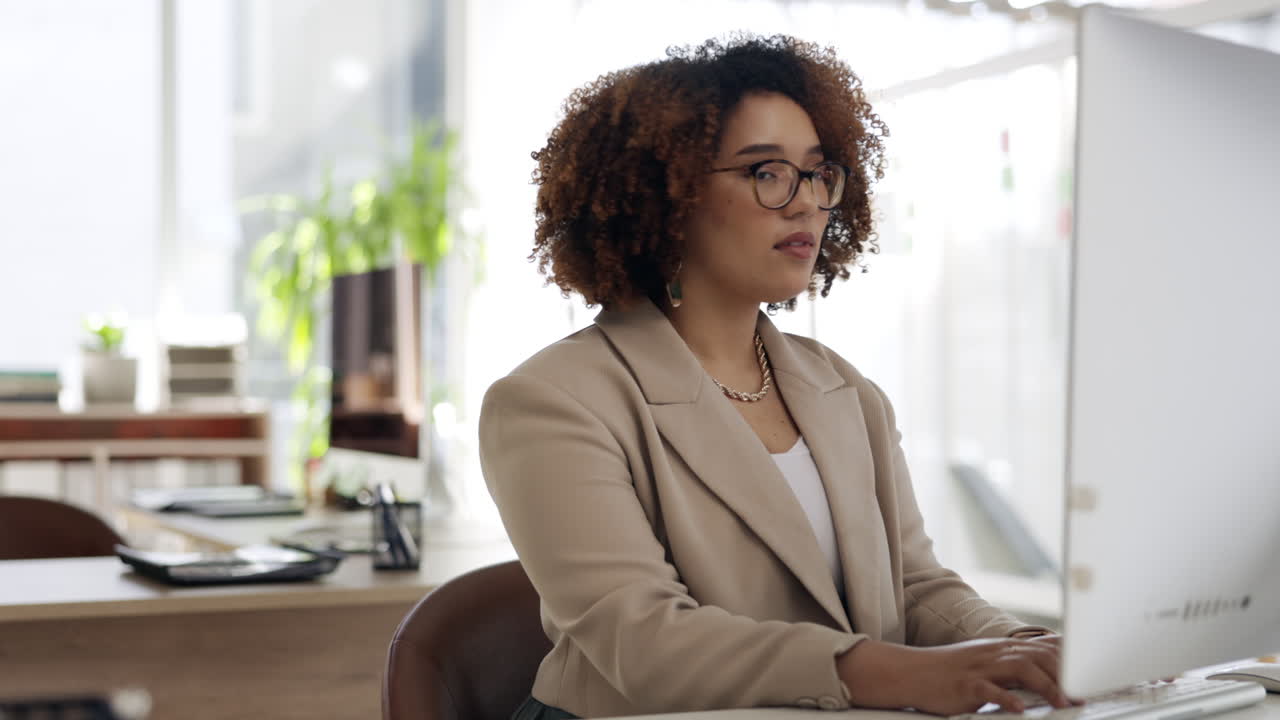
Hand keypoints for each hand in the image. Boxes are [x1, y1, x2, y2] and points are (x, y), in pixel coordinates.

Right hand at [838, 637, 1072, 715]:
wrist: (911, 672)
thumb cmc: (949, 672)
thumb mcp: (985, 662)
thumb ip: (1014, 665)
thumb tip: (1046, 669)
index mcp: (1002, 648)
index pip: (1045, 646)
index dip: (1072, 660)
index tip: (1093, 675)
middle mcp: (995, 653)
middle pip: (1039, 656)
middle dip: (1067, 675)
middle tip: (1086, 695)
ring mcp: (980, 668)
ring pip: (1021, 669)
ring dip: (1047, 686)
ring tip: (1064, 704)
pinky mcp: (964, 685)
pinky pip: (989, 690)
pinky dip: (1008, 700)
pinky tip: (1021, 710)